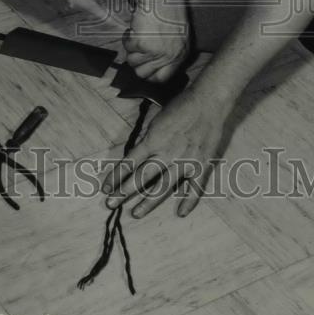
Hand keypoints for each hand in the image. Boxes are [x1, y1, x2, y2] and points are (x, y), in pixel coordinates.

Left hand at [101, 89, 224, 218]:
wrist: (208, 101)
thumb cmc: (181, 105)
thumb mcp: (157, 119)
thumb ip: (148, 139)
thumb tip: (137, 155)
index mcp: (154, 140)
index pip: (130, 162)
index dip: (116, 176)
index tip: (106, 187)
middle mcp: (167, 153)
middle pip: (142, 177)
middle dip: (124, 192)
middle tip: (111, 204)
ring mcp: (185, 162)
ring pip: (163, 187)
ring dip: (148, 202)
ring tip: (136, 213)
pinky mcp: (202, 165)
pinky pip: (195, 187)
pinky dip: (189, 201)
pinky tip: (181, 213)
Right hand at [123, 7, 189, 82]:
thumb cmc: (169, 11)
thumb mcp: (178, 35)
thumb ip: (169, 52)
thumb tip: (154, 65)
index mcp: (180, 54)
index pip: (162, 78)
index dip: (149, 76)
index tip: (143, 68)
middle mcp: (169, 56)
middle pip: (143, 74)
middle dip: (136, 62)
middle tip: (137, 49)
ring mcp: (156, 51)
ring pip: (132, 61)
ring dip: (131, 48)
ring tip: (139, 33)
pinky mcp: (142, 43)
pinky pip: (127, 47)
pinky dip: (127, 37)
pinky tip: (135, 27)